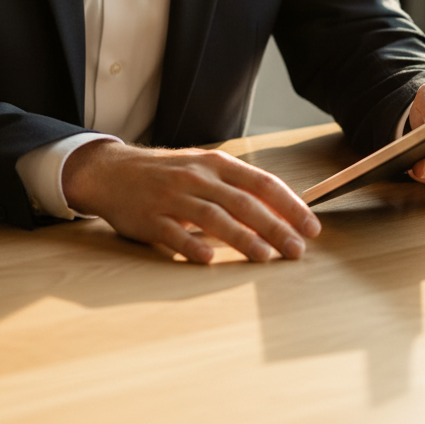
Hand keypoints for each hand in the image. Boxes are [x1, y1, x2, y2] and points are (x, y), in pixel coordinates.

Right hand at [61, 139, 321, 263]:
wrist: (113, 172)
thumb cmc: (167, 174)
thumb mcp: (203, 169)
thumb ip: (236, 188)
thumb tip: (280, 213)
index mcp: (215, 163)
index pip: (261, 183)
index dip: (289, 205)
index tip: (311, 227)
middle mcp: (197, 177)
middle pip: (243, 202)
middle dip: (275, 227)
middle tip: (297, 250)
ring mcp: (172, 196)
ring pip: (213, 217)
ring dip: (242, 238)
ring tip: (265, 257)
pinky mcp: (150, 218)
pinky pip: (173, 233)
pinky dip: (192, 246)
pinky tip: (209, 260)